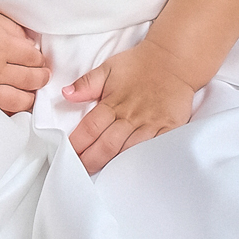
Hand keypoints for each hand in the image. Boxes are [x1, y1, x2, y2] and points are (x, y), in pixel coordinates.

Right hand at [0, 3, 49, 113]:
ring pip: (18, 100)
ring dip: (31, 97)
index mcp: (1, 44)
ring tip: (33, 91)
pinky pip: (0, 108)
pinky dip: (12, 108)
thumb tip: (31, 47)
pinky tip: (16, 103)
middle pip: (29, 79)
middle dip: (41, 77)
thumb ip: (16, 31)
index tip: (39, 59)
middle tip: (44, 75)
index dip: (39, 59)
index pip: (32, 58)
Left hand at [65, 40, 194, 173]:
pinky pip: (154, 151)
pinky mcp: (169, 131)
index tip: (66, 153)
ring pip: (129, 151)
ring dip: (113, 165)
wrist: (172, 61)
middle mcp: (131, 117)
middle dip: (90, 160)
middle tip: (78, 173)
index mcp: (113, 102)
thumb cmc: (139, 65)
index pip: (90, 127)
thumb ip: (87, 83)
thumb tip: (66, 93)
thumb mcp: (108, 68)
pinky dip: (142, 162)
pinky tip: (131, 172)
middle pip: (107, 145)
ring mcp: (150, 125)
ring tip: (99, 177)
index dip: (77, 143)